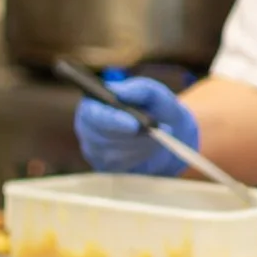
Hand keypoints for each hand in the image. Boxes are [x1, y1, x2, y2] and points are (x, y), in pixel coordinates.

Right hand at [74, 76, 196, 176]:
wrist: (169, 136)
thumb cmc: (158, 110)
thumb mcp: (156, 95)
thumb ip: (140, 89)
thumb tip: (120, 92)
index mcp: (94, 102)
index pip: (92, 113)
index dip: (112, 120)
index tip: (134, 125)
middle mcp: (86, 126)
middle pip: (100, 137)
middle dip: (131, 136)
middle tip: (154, 130)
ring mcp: (92, 148)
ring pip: (111, 153)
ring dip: (139, 146)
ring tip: (154, 137)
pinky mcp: (102, 166)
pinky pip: (118, 166)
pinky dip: (138, 157)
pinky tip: (146, 149)